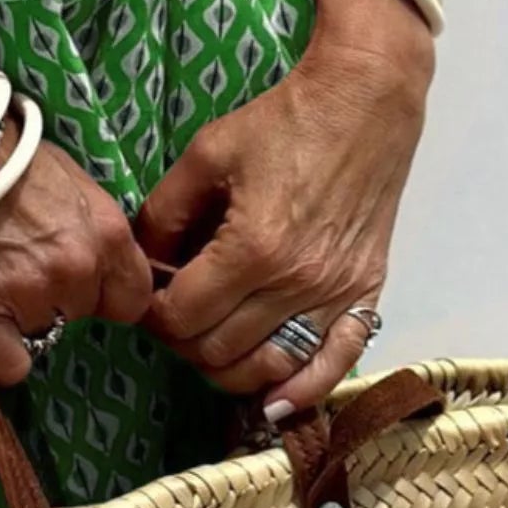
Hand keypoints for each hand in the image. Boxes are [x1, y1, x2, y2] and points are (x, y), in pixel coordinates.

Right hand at [0, 117, 154, 386]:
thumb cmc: (3, 151)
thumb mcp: (69, 176)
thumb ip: (89, 223)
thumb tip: (89, 251)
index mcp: (108, 232)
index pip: (134, 296)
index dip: (107, 290)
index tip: (83, 280)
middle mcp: (80, 269)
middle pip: (86, 313)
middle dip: (64, 297)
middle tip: (26, 264)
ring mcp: (34, 297)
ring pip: (47, 335)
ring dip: (26, 314)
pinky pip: (9, 365)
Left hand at [134, 42, 428, 417]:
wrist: (360, 107)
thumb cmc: (280, 123)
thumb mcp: (206, 153)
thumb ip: (166, 210)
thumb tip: (142, 255)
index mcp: (251, 246)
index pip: (183, 315)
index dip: (153, 313)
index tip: (146, 297)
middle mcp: (296, 283)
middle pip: (222, 351)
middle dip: (184, 341)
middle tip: (173, 315)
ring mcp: (336, 296)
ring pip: (270, 367)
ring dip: (230, 368)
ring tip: (209, 341)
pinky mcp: (366, 296)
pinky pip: (334, 366)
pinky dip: (303, 391)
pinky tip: (274, 400)